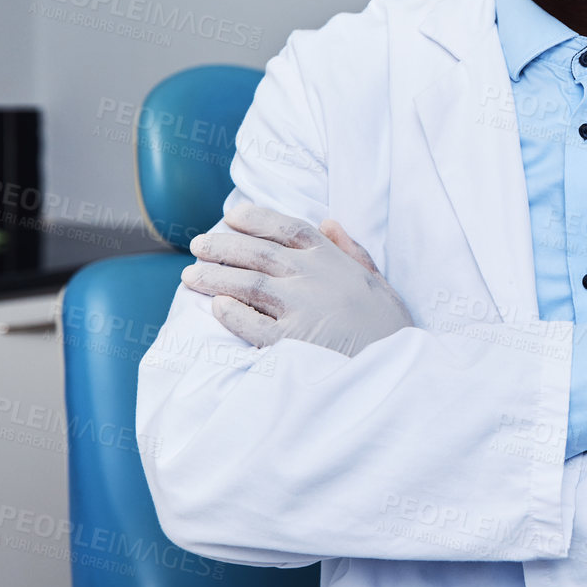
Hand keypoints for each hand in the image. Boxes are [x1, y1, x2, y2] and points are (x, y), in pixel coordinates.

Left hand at [182, 203, 412, 352]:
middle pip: (256, 252)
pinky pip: (250, 324)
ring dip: (214, 277)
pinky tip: (217, 308)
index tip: (232, 216)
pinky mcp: (290, 343)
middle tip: (198, 246)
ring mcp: (300, 309)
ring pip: (245, 284)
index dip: (256, 219)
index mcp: (333, 261)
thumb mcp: (379, 282)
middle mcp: (313, 278)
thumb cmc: (389, 329)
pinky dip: (230, 314)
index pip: (287, 228)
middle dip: (222, 246)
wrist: (397, 370)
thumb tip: (329, 222)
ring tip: (190, 276)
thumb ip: (352, 251)